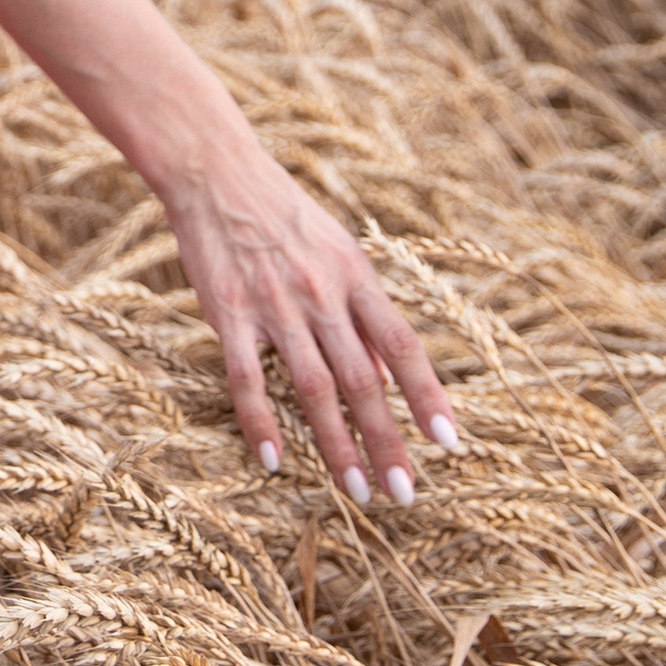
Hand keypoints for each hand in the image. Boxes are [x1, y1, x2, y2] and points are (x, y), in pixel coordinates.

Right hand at [166, 149, 458, 503]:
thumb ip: (362, 313)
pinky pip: (248, 380)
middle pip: (364, 381)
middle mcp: (323, 294)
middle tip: (406, 493)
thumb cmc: (283, 214)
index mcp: (356, 277)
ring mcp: (275, 306)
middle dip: (388, 441)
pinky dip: (263, 423)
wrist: (216, 171)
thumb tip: (391, 376)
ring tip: (357, 490)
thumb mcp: (339, 251)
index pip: (403, 346)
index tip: (450, 444)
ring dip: (338, 445)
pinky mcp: (229, 313)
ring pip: (315, 388)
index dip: (429, 396)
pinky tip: (275, 462)